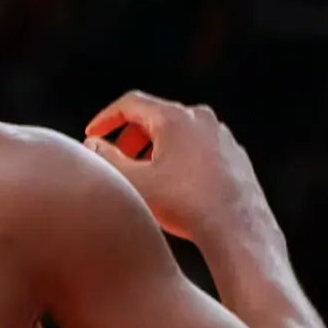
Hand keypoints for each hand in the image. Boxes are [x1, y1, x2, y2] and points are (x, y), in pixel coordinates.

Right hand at [83, 91, 272, 243]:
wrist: (236, 224)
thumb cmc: (184, 203)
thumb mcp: (135, 182)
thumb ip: (107, 159)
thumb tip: (93, 143)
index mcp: (175, 117)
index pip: (131, 103)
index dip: (106, 118)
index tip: (91, 135)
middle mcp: (201, 117)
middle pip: (156, 116)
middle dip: (130, 136)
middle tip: (116, 161)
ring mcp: (221, 133)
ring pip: (178, 132)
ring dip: (154, 147)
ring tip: (143, 175)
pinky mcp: (233, 152)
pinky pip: (198, 146)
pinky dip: (178, 156)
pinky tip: (173, 185)